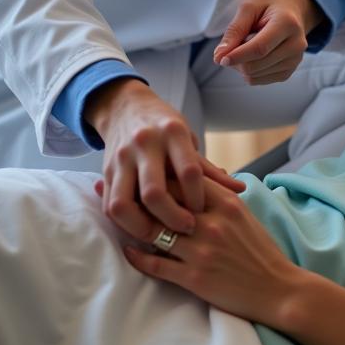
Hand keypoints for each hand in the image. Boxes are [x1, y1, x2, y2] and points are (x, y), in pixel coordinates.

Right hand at [86, 78, 244, 240]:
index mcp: (172, 133)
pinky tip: (139, 228)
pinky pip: (109, 204)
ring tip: (159, 237)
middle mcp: (145, 144)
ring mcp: (121, 158)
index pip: (188, 171)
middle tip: (186, 229)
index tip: (203, 211)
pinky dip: (122, 222)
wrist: (126, 107)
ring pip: (123, 204)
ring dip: (140, 227)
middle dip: (171, 218)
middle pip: (154, 193)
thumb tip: (239, 188)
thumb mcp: (188, 139)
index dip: (197, 196)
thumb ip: (208, 168)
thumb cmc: (165, 126)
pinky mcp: (104, 171)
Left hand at [122, 176, 302, 324]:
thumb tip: (197, 179)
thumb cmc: (260, 249)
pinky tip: (128, 250)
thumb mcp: (244, 214)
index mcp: (227, 202)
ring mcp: (201, 250)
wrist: (275, 287)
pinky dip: (138, 257)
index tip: (145, 170)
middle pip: (166, 202)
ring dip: (134, 226)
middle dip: (141, 195)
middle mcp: (211, 222)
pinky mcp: (193, 277)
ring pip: (156, 231)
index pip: (186, 179)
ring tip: (119, 219)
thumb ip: (220, 197)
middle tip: (119, 189)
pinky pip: (156, 263)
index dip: (163, 173)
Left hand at [213, 0, 322, 84]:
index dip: (238, 56)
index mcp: (288, 23)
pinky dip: (249, 71)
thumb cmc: (269, 8)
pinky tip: (254, 56)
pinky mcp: (288, 72)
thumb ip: (234, 30)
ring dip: (241, 65)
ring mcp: (294, 60)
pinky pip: (258, 80)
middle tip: (232, 46)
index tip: (220, 58)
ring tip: (247, 47)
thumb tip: (219, 56)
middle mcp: (296, 44)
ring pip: (255, 76)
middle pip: (255, 65)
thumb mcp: (249, 8)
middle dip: (236, 60)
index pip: (260, 48)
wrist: (293, 13)